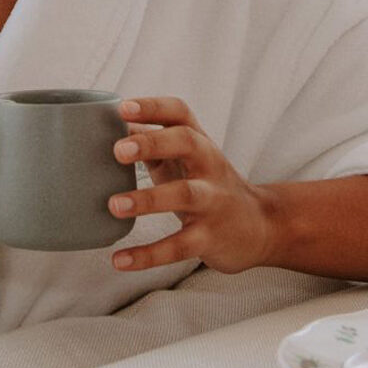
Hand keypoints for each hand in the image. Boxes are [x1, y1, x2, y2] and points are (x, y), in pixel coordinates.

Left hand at [106, 97, 277, 273]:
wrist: (260, 225)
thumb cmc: (209, 185)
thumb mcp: (185, 158)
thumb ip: (151, 141)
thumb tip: (107, 125)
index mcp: (199, 142)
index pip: (179, 113)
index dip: (152, 107)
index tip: (122, 107)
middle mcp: (209, 165)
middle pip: (187, 142)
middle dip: (153, 143)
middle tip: (118, 150)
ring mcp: (212, 200)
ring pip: (184, 194)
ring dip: (148, 199)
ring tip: (114, 205)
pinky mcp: (210, 237)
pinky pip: (179, 246)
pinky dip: (149, 255)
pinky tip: (120, 260)